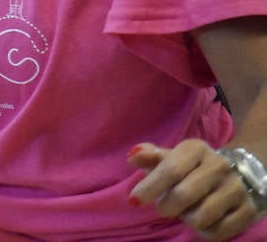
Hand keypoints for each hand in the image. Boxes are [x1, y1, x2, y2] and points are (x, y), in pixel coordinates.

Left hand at [129, 141, 261, 239]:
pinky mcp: (247, 209)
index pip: (170, 170)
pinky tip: (204, 220)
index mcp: (196, 149)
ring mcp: (236, 188)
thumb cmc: (190, 168)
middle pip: (183, 195)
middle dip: (166, 207)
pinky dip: (205, 231)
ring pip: (200, 217)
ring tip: (187, 211)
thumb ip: (150, 156)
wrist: (234, 175)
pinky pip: (218, 231)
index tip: (133, 201)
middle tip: (164, 207)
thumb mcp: (171, 157)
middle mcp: (219, 166)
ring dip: (186, 219)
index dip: (149, 187)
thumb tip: (132, 155)